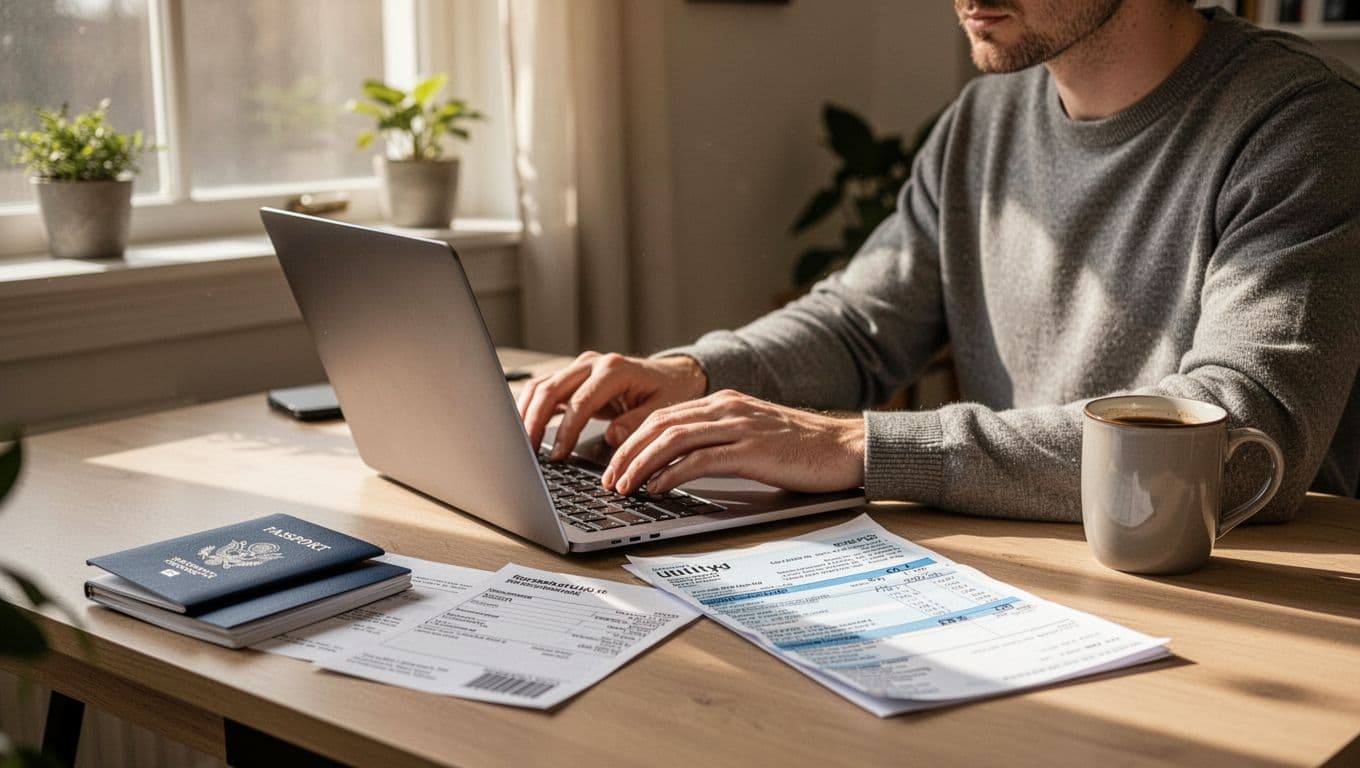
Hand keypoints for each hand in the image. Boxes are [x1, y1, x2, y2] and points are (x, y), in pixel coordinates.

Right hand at [516, 352, 707, 459]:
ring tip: (521, 444)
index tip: (559, 455)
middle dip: (534, 422)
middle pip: (551, 389)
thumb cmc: (669, 391)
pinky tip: (524, 429)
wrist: (671, 375)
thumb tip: (613, 436)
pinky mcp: (573, 377)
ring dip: (526, 414)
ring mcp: (580, 368)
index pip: (581, 401)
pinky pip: (544, 390)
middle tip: (527, 452)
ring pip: (541, 386)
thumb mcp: (663, 409)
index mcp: (614, 369)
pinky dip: (531, 408)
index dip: (567, 430)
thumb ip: (637, 422)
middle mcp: (592, 363)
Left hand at [600, 389, 865, 496]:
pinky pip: (700, 460)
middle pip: (659, 424)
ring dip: (640, 464)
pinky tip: (657, 490)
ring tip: (623, 487)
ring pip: (672, 439)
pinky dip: (671, 475)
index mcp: (723, 402)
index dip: (633, 439)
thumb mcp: (752, 434)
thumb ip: (718, 441)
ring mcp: (738, 427)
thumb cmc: (801, 449)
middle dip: (626, 452)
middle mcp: (727, 408)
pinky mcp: (751, 450)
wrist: (845, 447)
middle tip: (608, 479)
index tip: (614, 463)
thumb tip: (678, 465)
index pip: (664, 415)